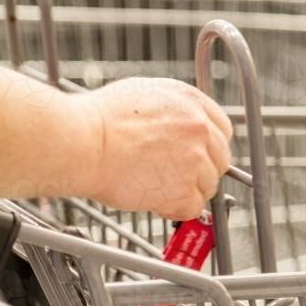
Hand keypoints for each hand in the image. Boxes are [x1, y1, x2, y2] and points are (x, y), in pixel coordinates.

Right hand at [77, 78, 232, 219]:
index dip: (208, 147)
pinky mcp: (183, 189)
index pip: (221, 129)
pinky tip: (155, 202)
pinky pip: (192, 208)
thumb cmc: (98, 121)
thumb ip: (170, 110)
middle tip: (176, 179)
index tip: (198, 157)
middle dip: (201, 171)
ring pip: (207, 186)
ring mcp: (194, 159)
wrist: (84, 143)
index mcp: (190, 101)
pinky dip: (174, 210)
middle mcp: (198, 127)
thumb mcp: (142, 95)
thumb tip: (175, 127)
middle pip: (220, 159)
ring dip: (186, 191)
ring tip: (157, 190)